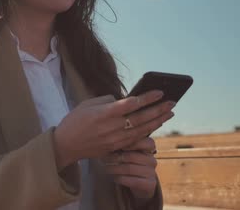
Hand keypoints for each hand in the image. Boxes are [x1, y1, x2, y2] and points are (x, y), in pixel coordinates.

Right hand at [53, 90, 173, 169]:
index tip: (159, 92)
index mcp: (104, 113)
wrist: (66, 145)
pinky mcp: (116, 147)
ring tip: (170, 113)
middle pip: (141, 118)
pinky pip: (136, 139)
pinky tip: (156, 125)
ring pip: (142, 129)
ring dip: (157, 121)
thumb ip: (107, 100)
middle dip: (158, 109)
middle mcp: (112, 127)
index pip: (131, 104)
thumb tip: (124, 100)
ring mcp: (115, 139)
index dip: (147, 98)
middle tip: (172, 102)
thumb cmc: (75, 121)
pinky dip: (148, 131)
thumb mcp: (88, 104)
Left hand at [102, 137, 158, 199]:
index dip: (133, 143)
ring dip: (115, 168)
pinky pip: (132, 180)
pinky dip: (120, 179)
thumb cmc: (129, 164)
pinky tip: (114, 178)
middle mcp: (152, 160)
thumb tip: (109, 142)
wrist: (138, 185)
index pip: (147, 143)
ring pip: (130, 168)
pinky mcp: (149, 184)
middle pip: (132, 156)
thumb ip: (122, 146)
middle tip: (105, 158)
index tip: (119, 145)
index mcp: (148, 150)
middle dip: (116, 157)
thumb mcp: (127, 153)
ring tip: (106, 168)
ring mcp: (152, 173)